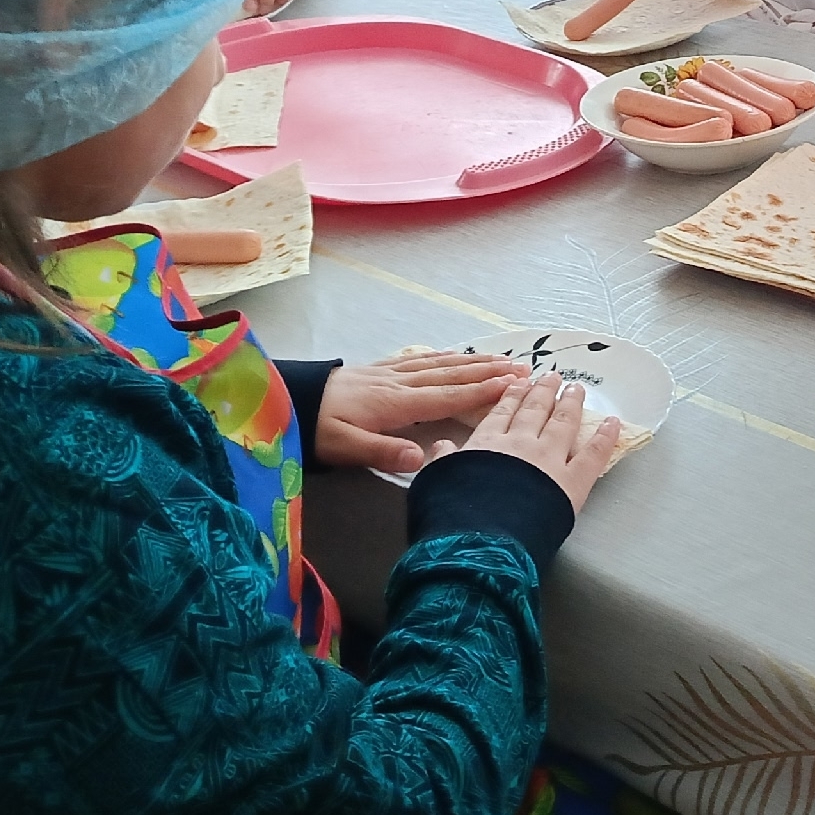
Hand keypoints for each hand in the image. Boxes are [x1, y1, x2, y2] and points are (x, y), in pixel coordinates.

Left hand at [314, 350, 527, 472]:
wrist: (288, 399)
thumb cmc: (316, 428)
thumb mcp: (343, 448)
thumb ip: (382, 453)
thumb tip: (422, 460)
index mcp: (396, 403)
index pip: (449, 396)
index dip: (483, 391)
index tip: (515, 384)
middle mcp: (400, 382)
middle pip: (453, 374)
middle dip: (491, 371)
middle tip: (525, 368)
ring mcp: (392, 372)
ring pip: (442, 363)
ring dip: (475, 360)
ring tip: (504, 358)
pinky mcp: (381, 369)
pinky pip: (424, 359)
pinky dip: (447, 355)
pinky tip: (457, 354)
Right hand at [427, 370, 620, 513]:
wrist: (479, 542)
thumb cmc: (452, 516)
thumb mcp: (436, 482)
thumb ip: (442, 460)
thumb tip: (441, 444)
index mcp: (486, 444)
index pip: (502, 412)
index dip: (512, 396)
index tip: (520, 382)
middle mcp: (520, 444)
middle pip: (535, 410)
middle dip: (544, 391)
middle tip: (553, 376)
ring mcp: (549, 460)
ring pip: (563, 422)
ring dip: (571, 403)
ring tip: (576, 387)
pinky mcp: (572, 482)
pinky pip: (593, 454)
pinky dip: (606, 436)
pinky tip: (614, 422)